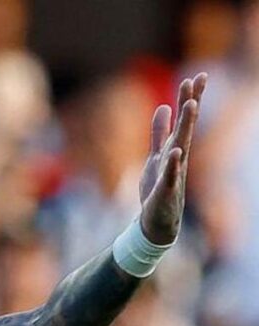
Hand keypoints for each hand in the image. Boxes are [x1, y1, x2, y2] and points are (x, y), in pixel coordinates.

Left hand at [138, 73, 205, 244]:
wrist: (156, 222)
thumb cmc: (157, 188)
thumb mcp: (155, 156)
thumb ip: (159, 133)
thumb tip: (162, 107)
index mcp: (174, 149)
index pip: (183, 121)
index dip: (188, 98)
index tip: (194, 77)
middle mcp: (177, 158)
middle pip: (186, 127)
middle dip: (190, 102)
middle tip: (196, 79)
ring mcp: (174, 174)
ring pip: (181, 146)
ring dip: (185, 126)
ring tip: (190, 104)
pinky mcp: (166, 191)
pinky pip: (171, 176)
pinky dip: (173, 164)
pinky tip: (176, 152)